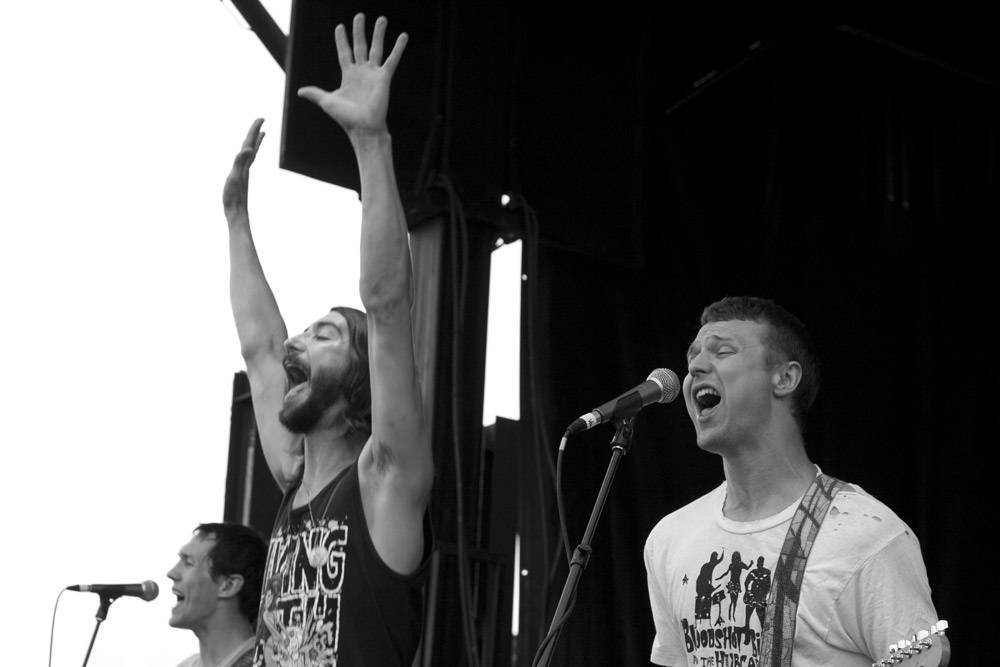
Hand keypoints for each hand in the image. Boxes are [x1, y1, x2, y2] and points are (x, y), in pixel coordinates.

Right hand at [223, 118, 264, 215]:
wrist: (237, 213)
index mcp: (245, 164)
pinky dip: (249, 155)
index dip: (254, 130)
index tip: (261, 118)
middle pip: (253, 146)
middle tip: (261, 121)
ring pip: (251, 153)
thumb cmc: (234, 197)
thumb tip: (249, 149)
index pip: (250, 143)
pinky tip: (249, 156)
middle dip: (256, 132)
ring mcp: (245, 172)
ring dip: (255, 142)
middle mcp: (246, 166)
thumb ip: (240, 162)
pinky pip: (247, 161)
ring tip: (261, 134)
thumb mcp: (235, 177)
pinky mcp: (242, 178)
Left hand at [297, 14, 406, 133]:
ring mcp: (373, 74)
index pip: (344, 52)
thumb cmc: (346, 118)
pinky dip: (398, 48)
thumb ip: (315, 93)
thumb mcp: (327, 102)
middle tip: (360, 16)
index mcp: (348, 75)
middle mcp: (361, 72)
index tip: (340, 27)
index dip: (342, 40)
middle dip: (359, 31)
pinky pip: (392, 60)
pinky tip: (403, 36)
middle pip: (360, 46)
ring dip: (378, 33)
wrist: (363, 128)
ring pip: (376, 48)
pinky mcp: (384, 78)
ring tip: (382, 19)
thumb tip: (300, 91)